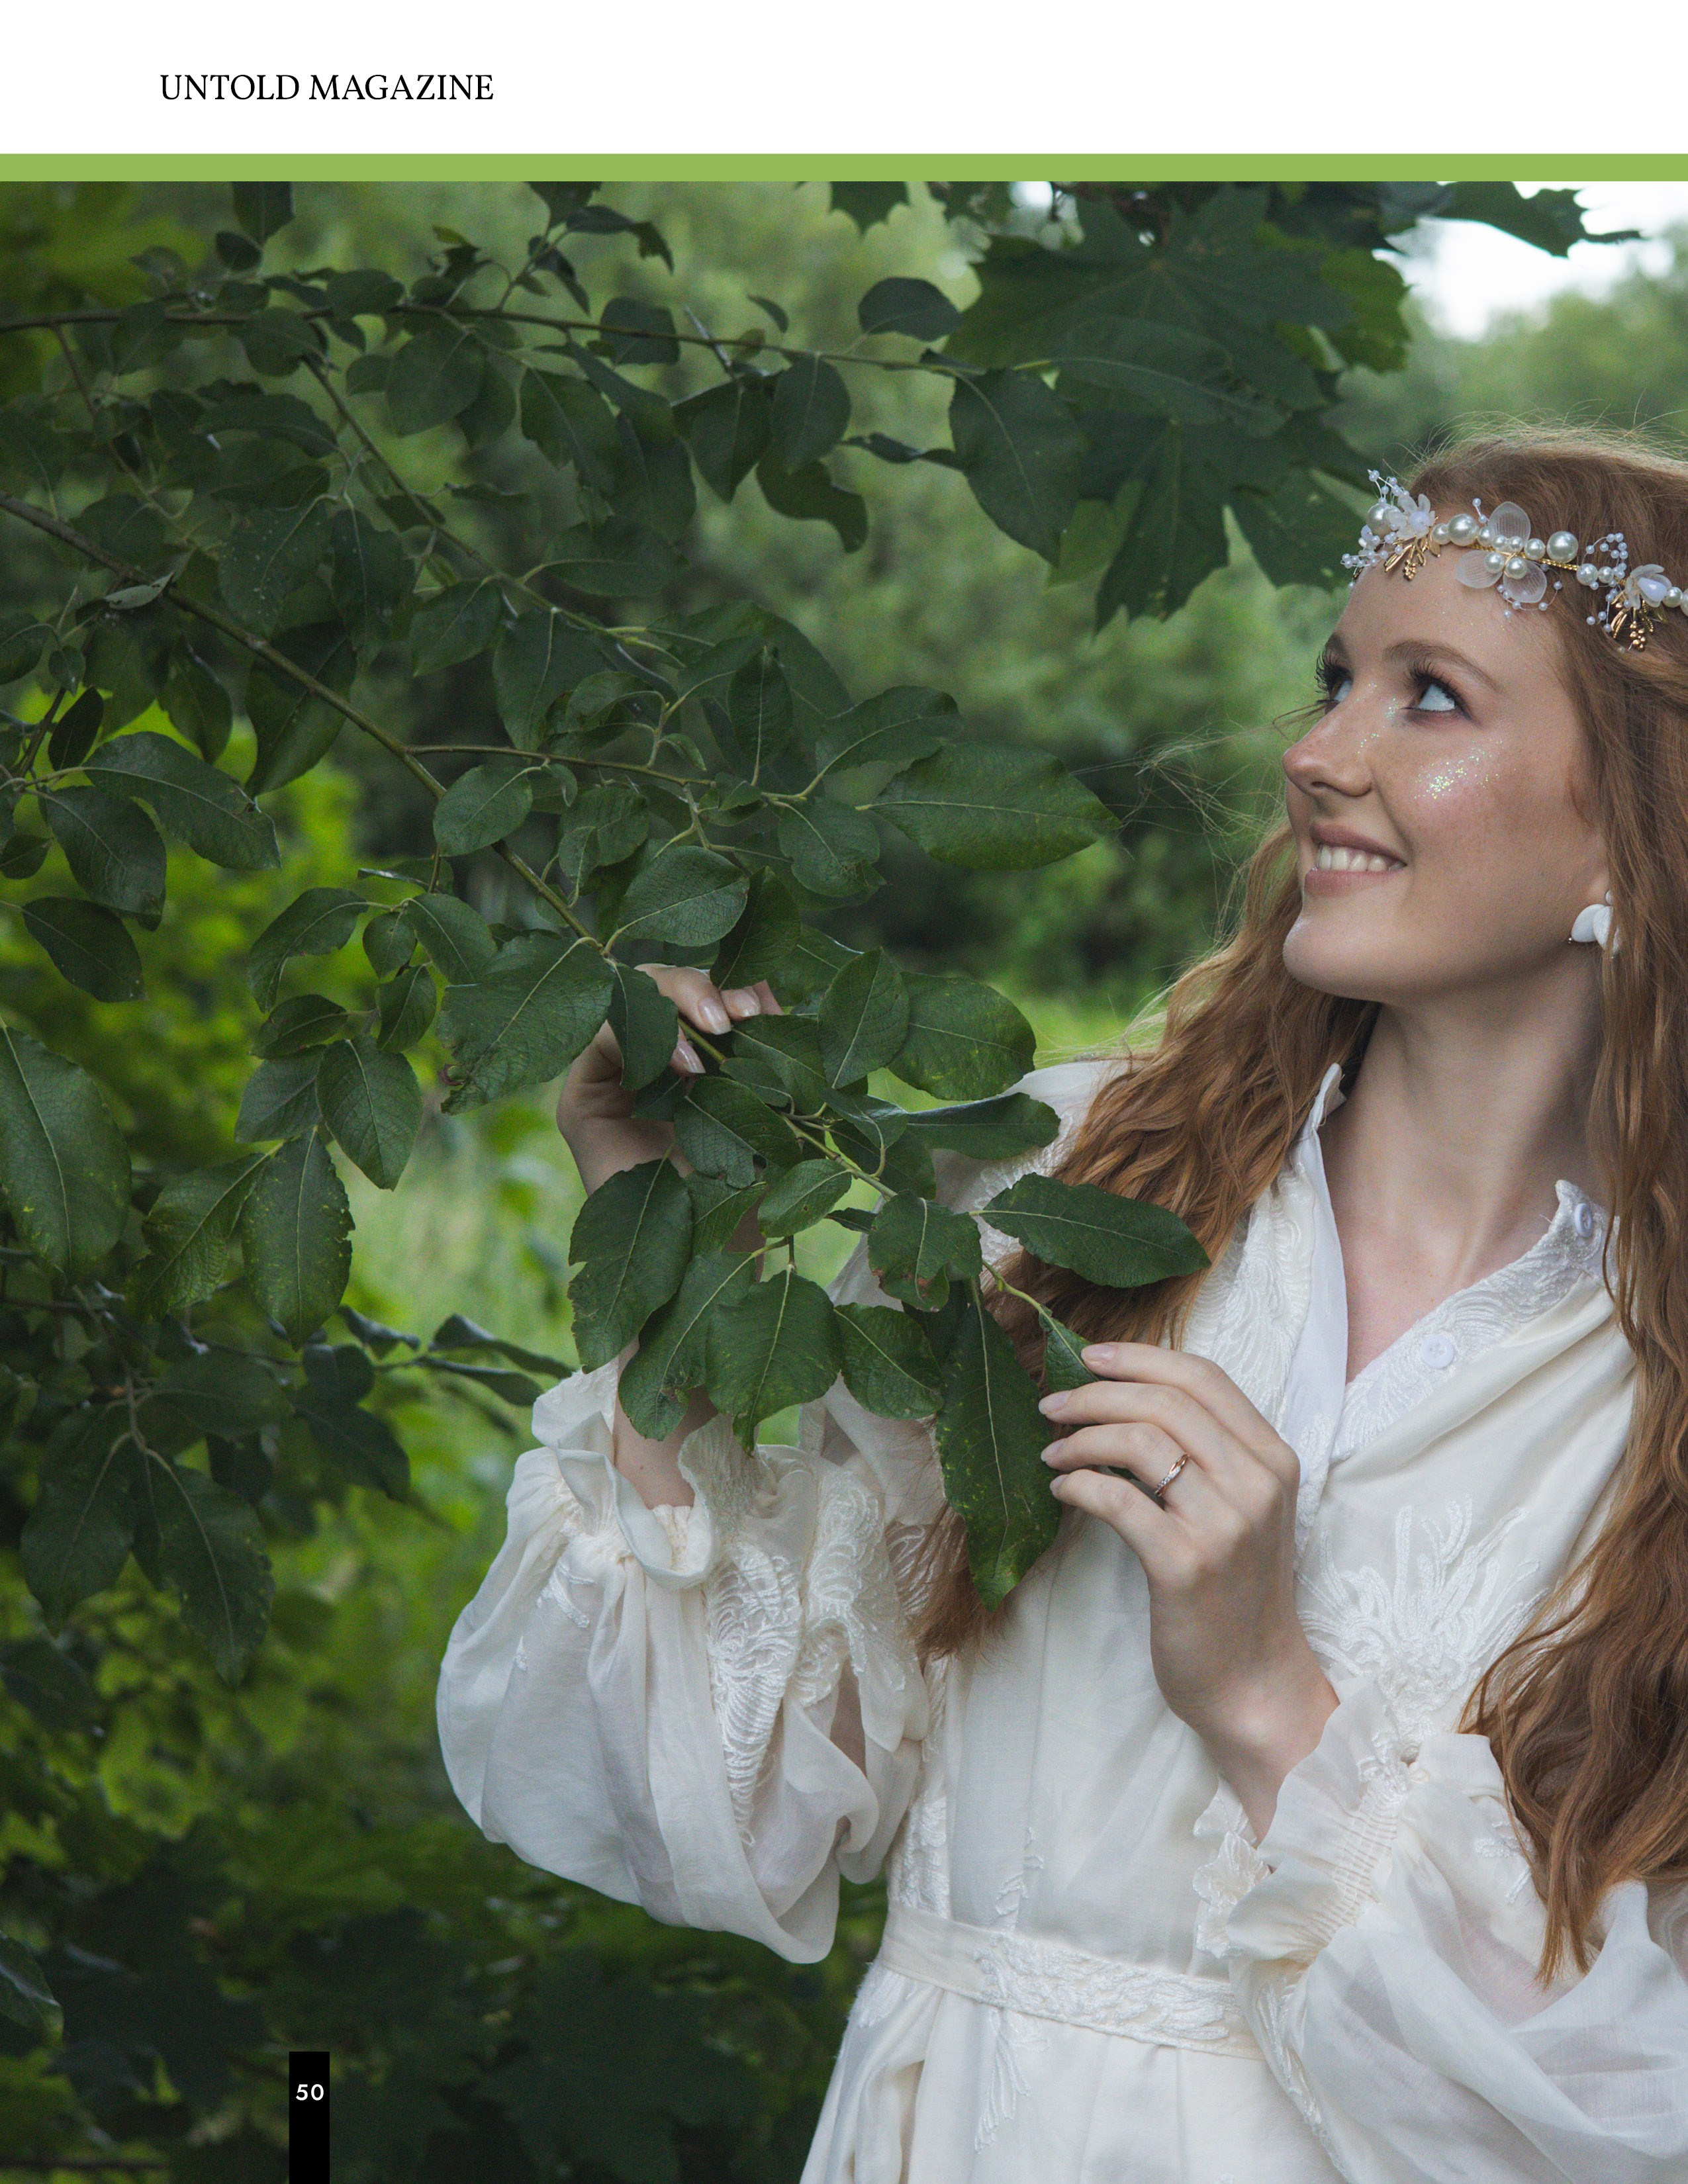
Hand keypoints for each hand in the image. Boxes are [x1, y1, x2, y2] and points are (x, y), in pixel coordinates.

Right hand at [555, 966, 780, 1197]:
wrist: (715, 1266)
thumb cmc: (753, 1197)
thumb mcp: (775, 1110)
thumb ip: (767, 1052)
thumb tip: (765, 991)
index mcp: (702, 1060)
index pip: (705, 996)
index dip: (733, 987)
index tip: (764, 1009)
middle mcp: (654, 1064)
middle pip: (662, 986)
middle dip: (702, 985)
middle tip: (739, 1011)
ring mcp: (615, 1080)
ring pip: (630, 998)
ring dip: (676, 998)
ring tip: (718, 1026)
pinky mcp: (583, 1102)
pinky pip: (600, 1036)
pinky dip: (644, 1034)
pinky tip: (688, 1067)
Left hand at [1039, 1343, 1337, 1836]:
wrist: (1254, 1682)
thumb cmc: (1236, 1592)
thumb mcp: (1240, 1510)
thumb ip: (1206, 1455)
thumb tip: (1125, 1399)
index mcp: (1273, 1460)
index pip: (1204, 1377)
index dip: (1140, 1358)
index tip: (1088, 1356)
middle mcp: (1256, 1483)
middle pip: (1165, 1401)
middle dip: (1096, 1393)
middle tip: (1052, 1404)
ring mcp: (1224, 1524)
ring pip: (1139, 1442)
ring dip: (1081, 1439)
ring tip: (1052, 1454)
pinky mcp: (1184, 1564)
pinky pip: (1117, 1499)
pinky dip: (1079, 1486)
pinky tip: (1062, 1492)